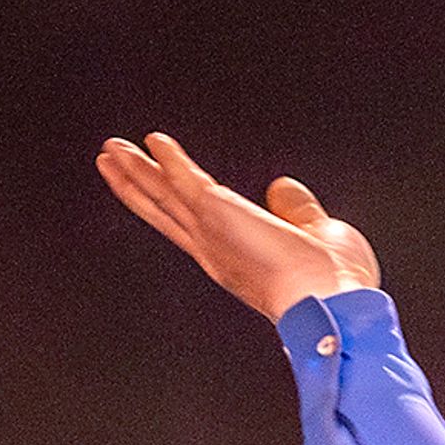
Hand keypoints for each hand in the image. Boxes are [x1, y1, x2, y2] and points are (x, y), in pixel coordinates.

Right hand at [98, 131, 379, 321]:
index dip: (172, 206)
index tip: (158, 188)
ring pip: (164, 195)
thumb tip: (282, 187)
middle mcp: (215, 249)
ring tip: (110, 149)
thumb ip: (297, 210)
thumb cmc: (334, 283)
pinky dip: (170, 160)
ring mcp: (212, 232)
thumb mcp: (318, 234)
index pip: (194, 226)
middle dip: (136, 186)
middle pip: (164, 210)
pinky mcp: (217, 213)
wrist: (331, 304)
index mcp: (235, 258)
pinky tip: (154, 141)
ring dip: (136, 170)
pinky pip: (185, 181)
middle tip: (112, 164)